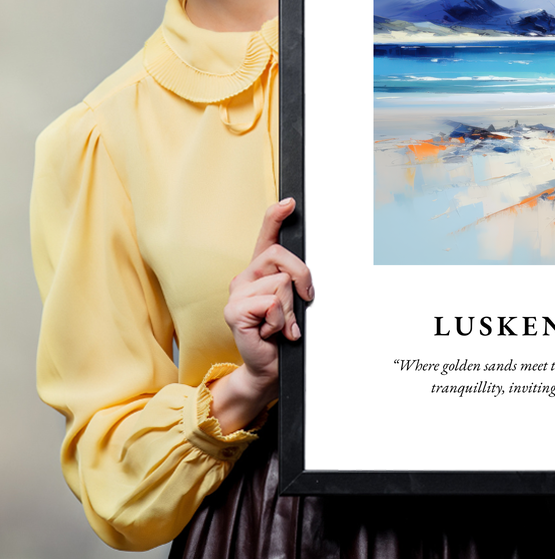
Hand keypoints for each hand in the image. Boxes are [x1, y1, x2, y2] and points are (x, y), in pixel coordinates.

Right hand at [209, 198, 313, 432]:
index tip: (290, 203)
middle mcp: (245, 277)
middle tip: (303, 301)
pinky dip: (280, 321)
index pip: (266, 236)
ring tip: (281, 325)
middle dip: (302, 278)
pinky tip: (271, 332)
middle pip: (281, 256)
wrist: (269, 367)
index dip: (276, 216)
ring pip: (281, 283)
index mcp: (260, 271)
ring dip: (290, 309)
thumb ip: (295, 283)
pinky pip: (271, 303)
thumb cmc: (282, 334)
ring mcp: (236, 293)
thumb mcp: (294, 303)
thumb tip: (305, 275)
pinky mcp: (234, 311)